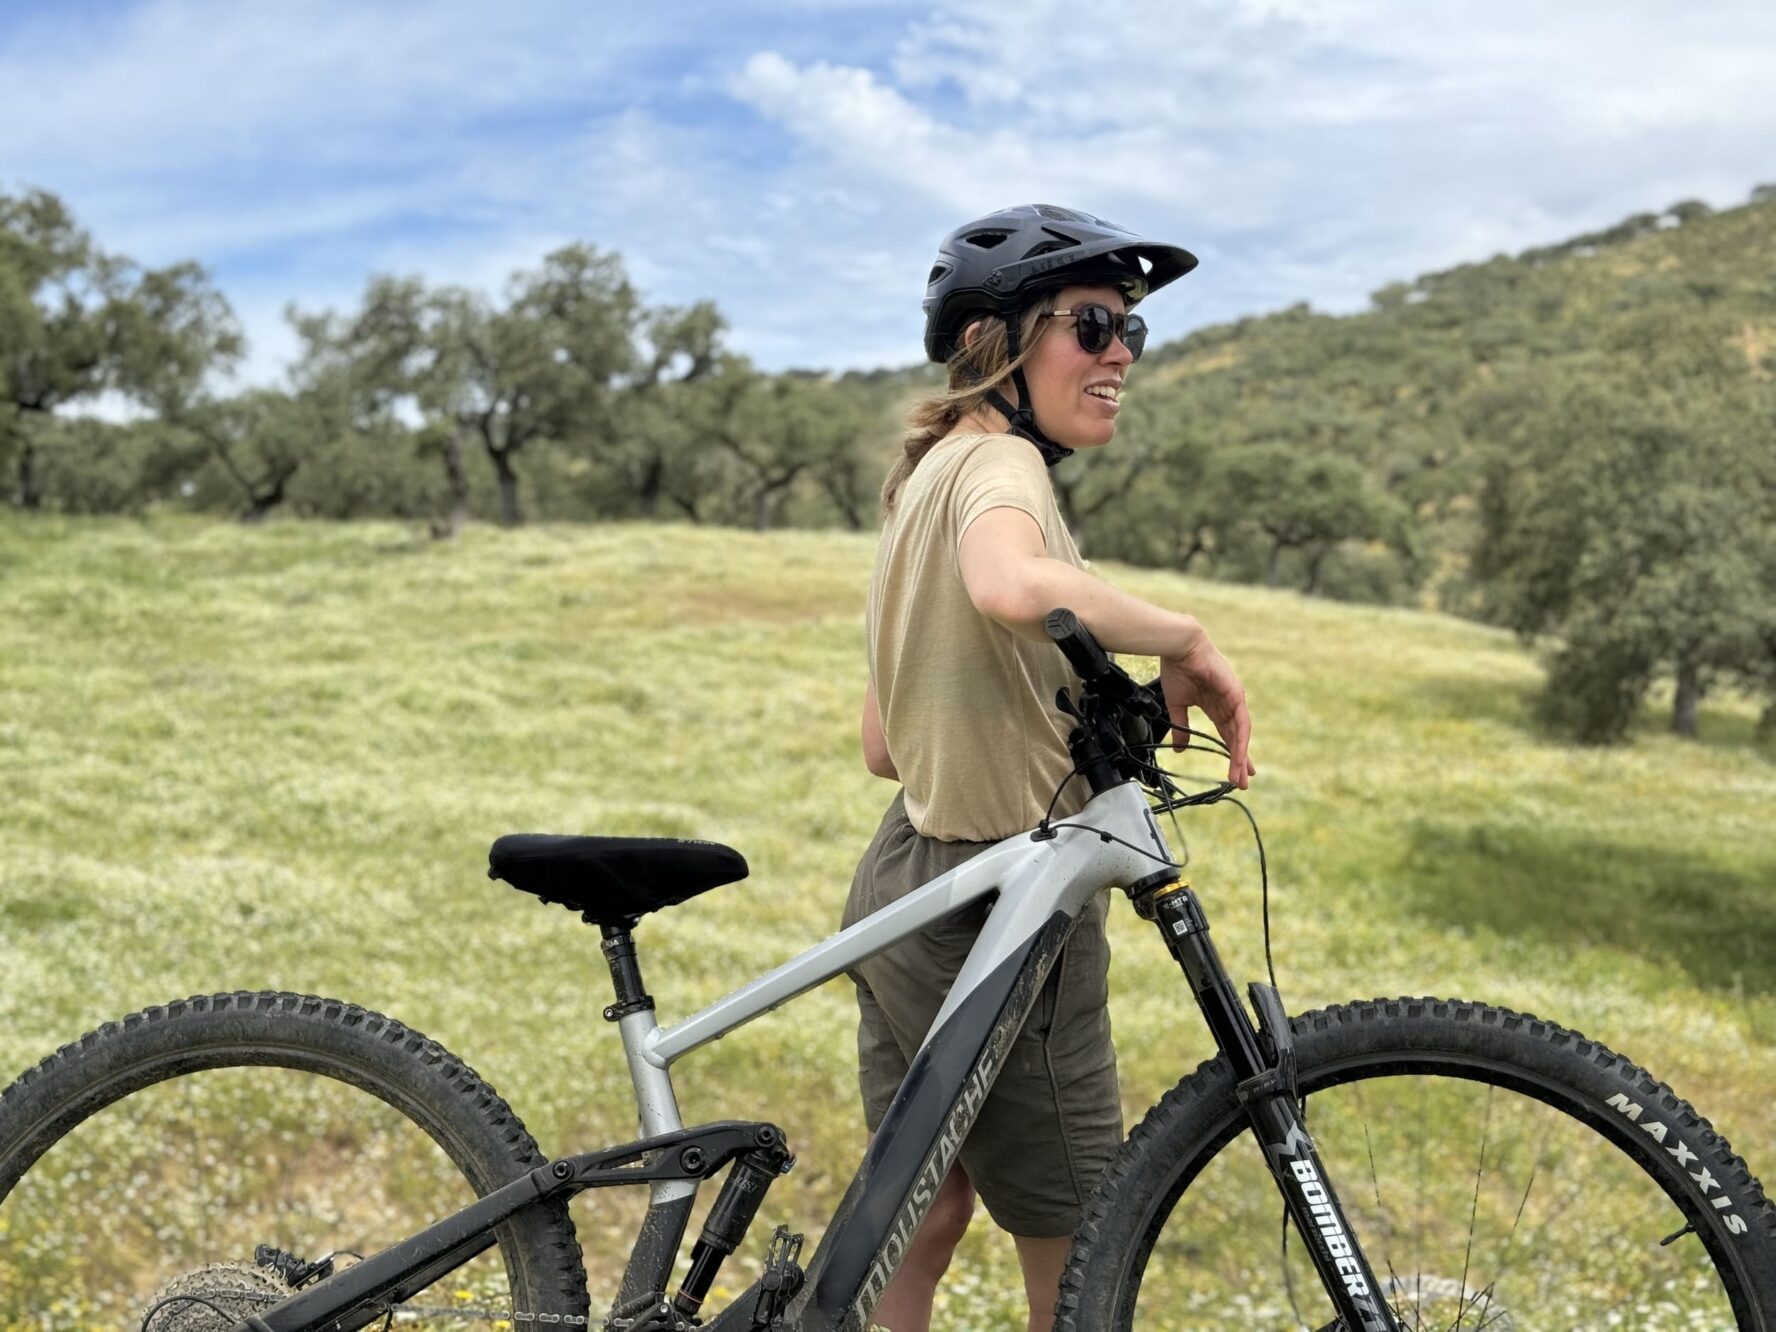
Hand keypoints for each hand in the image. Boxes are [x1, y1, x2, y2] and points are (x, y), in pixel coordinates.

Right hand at [1159, 631, 1255, 788]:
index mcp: (1215, 706)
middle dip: (1240, 761)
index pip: (1227, 735)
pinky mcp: (1236, 694)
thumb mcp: (1177, 705)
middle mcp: (1228, 704)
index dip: (1231, 753)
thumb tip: (1179, 749)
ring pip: (1240, 734)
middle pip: (1237, 738)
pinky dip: (1241, 740)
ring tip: (1240, 775)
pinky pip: (1241, 722)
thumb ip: (1181, 728)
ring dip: (1241, 756)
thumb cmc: (1178, 669)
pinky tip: (1240, 755)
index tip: (1234, 772)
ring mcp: (1234, 699)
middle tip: (1241, 782)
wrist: (1179, 648)